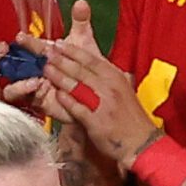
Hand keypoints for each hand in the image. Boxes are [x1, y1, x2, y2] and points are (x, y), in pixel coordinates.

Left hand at [21, 2, 139, 159]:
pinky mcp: (96, 121)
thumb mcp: (123, 89)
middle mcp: (109, 87)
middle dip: (60, 59)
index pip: (90, 59)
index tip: (57, 43)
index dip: (72, 50)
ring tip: (45, 68)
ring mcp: (102, 103)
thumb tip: (95, 66)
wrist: (141, 141)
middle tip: (45, 51)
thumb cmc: (130, 117)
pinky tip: (55, 94)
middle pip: (80, 69)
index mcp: (115, 77)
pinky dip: (65, 100)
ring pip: (76, 85)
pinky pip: (77, 107)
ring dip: (58, 76)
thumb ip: (108, 77)